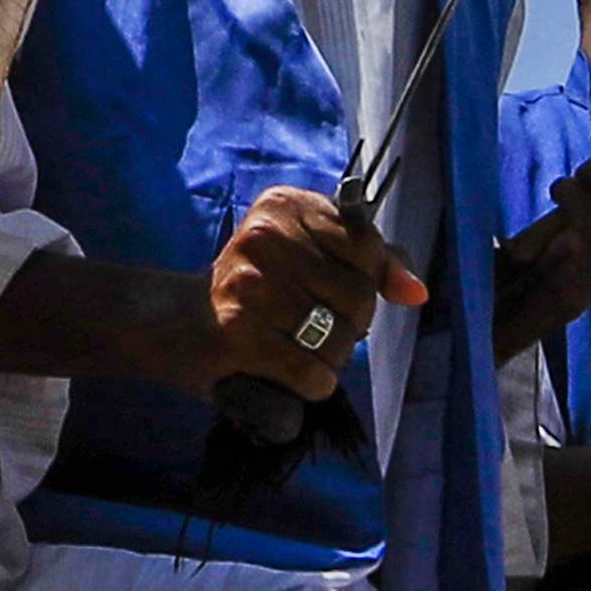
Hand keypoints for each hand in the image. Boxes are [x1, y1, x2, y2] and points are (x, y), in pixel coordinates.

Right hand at [207, 186, 422, 404]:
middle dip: (350, 324)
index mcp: (285, 206)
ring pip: (337, 340)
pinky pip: (311, 372)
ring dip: (329, 359)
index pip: (367, 245)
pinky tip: (292, 374)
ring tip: (301, 349)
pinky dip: (312, 384)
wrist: (176, 320)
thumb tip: (415, 292)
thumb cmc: (252, 286)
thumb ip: (369, 260)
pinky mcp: (237, 335)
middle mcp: (266, 237)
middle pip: (358, 296)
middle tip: (317, 326)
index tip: (339, 290)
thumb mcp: (305, 252)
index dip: (367, 279)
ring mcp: (250, 286)